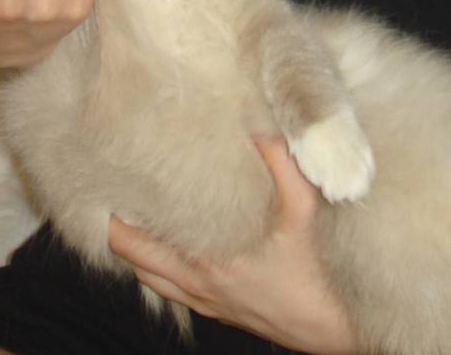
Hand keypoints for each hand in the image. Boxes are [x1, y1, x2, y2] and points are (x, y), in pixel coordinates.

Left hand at [108, 136, 358, 354]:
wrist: (333, 327)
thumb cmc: (317, 271)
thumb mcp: (304, 209)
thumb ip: (282, 163)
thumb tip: (259, 124)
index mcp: (203, 258)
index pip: (133, 236)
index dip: (118, 207)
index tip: (117, 175)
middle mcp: (194, 282)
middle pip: (130, 254)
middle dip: (119, 222)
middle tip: (123, 187)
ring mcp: (203, 300)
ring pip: (147, 275)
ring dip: (139, 246)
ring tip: (139, 212)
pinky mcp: (217, 310)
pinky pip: (170, 290)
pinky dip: (159, 268)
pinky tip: (172, 245)